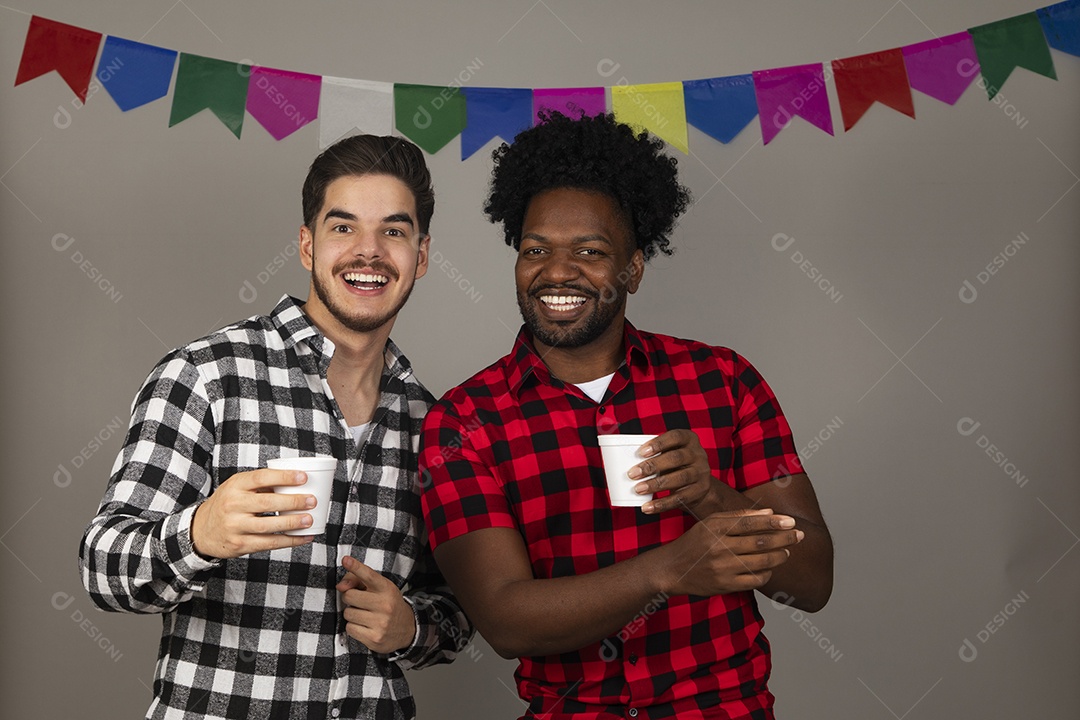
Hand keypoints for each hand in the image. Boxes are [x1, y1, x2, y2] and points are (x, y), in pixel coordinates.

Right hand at [191, 469, 315, 558]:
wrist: (201, 530)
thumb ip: (262, 484)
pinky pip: (269, 543)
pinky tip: (303, 537)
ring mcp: (235, 526)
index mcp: (235, 485)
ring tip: (309, 519)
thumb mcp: (237, 488)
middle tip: (312, 500)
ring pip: (269, 526)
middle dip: (293, 502)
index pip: (261, 478)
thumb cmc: (227, 504)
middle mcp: (233, 505)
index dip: (283, 477)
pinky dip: (289, 541)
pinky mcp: (240, 544)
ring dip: (292, 523)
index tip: (303, 477)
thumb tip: (297, 481)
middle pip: (267, 503)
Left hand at [337, 556, 416, 653]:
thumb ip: (357, 581)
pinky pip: (350, 629)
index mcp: (387, 588)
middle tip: (361, 602)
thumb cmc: (388, 604)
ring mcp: (380, 623)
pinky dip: (354, 627)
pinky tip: (365, 627)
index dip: (356, 567)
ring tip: (365, 615)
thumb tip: (340, 587)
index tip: (346, 560)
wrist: (408, 629)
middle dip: (350, 598)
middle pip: (349, 596)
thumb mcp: (380, 588)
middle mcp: (385, 605)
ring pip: (348, 614)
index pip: (368, 575)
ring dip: (352, 614)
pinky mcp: (374, 639)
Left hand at [627, 429, 724, 515]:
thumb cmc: (676, 464)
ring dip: (655, 485)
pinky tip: (647, 506)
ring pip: (679, 478)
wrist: (699, 484)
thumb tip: (626, 462)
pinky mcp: (699, 491)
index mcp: (689, 439)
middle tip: (632, 474)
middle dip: (652, 466)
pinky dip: (662, 504)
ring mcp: (701, 473)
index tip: (641, 452)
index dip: (658, 443)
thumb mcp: (671, 453)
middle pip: (675, 458)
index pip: (675, 437)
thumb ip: (656, 454)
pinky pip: (680, 499)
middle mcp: (698, 455)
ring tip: (638, 489)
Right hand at [654, 509, 802, 596]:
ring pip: (762, 562)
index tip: (791, 521)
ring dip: (780, 556)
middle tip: (799, 535)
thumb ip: (738, 516)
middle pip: (761, 542)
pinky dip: (767, 573)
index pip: (751, 523)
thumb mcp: (710, 523)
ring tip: (787, 551)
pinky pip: (755, 580)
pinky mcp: (725, 585)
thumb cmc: (694, 542)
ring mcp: (723, 568)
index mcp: (716, 528)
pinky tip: (770, 567)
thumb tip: (769, 512)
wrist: (672, 569)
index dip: (774, 522)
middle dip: (784, 538)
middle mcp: (719, 547)